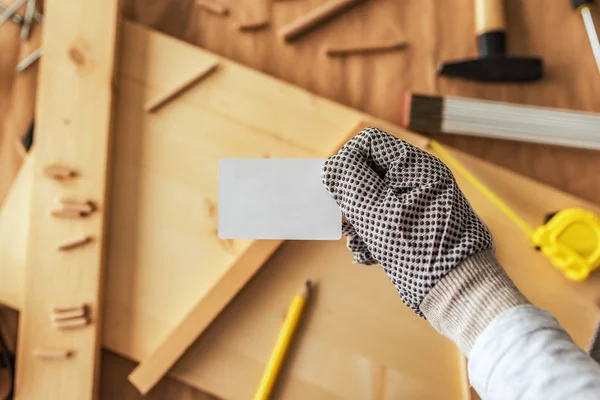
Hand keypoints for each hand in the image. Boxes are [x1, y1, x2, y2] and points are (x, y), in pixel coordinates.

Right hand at [321, 127, 493, 314]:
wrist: (458, 294)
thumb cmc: (422, 253)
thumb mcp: (378, 214)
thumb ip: (350, 183)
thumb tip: (331, 166)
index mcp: (416, 166)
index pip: (367, 144)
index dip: (345, 164)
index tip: (337, 194)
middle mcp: (420, 179)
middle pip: (368, 172)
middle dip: (351, 199)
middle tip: (344, 224)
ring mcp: (419, 202)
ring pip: (373, 198)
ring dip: (358, 221)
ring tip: (358, 244)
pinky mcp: (416, 225)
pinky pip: (384, 219)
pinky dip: (372, 235)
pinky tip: (370, 255)